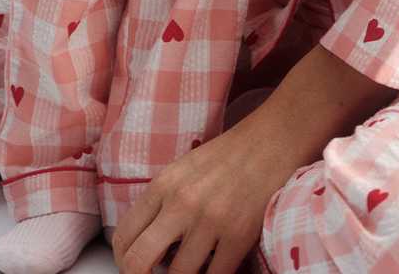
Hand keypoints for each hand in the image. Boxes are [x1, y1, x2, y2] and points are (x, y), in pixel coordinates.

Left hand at [110, 102, 301, 273]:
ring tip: (196, 264)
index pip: (123, 237)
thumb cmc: (230, 154)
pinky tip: (218, 263)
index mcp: (164, 185)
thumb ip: (164, 202)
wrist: (274, 138)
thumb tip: (150, 246)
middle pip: (138, 263)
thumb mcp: (185, 169)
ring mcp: (210, 221)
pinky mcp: (238, 236)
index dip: (125, 261)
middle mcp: (181, 203)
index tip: (138, 267)